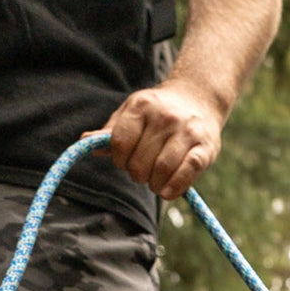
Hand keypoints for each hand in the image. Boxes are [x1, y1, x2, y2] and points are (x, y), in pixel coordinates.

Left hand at [96, 77, 225, 200]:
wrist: (198, 99)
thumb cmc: (158, 113)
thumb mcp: (132, 113)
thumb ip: (111, 131)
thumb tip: (84, 141)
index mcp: (142, 106)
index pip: (120, 144)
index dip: (120, 160)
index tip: (126, 161)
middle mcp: (165, 116)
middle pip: (139, 163)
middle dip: (137, 174)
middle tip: (144, 171)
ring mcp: (186, 131)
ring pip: (161, 171)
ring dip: (154, 184)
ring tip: (156, 180)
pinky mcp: (205, 148)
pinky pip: (186, 173)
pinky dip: (174, 188)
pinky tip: (167, 191)